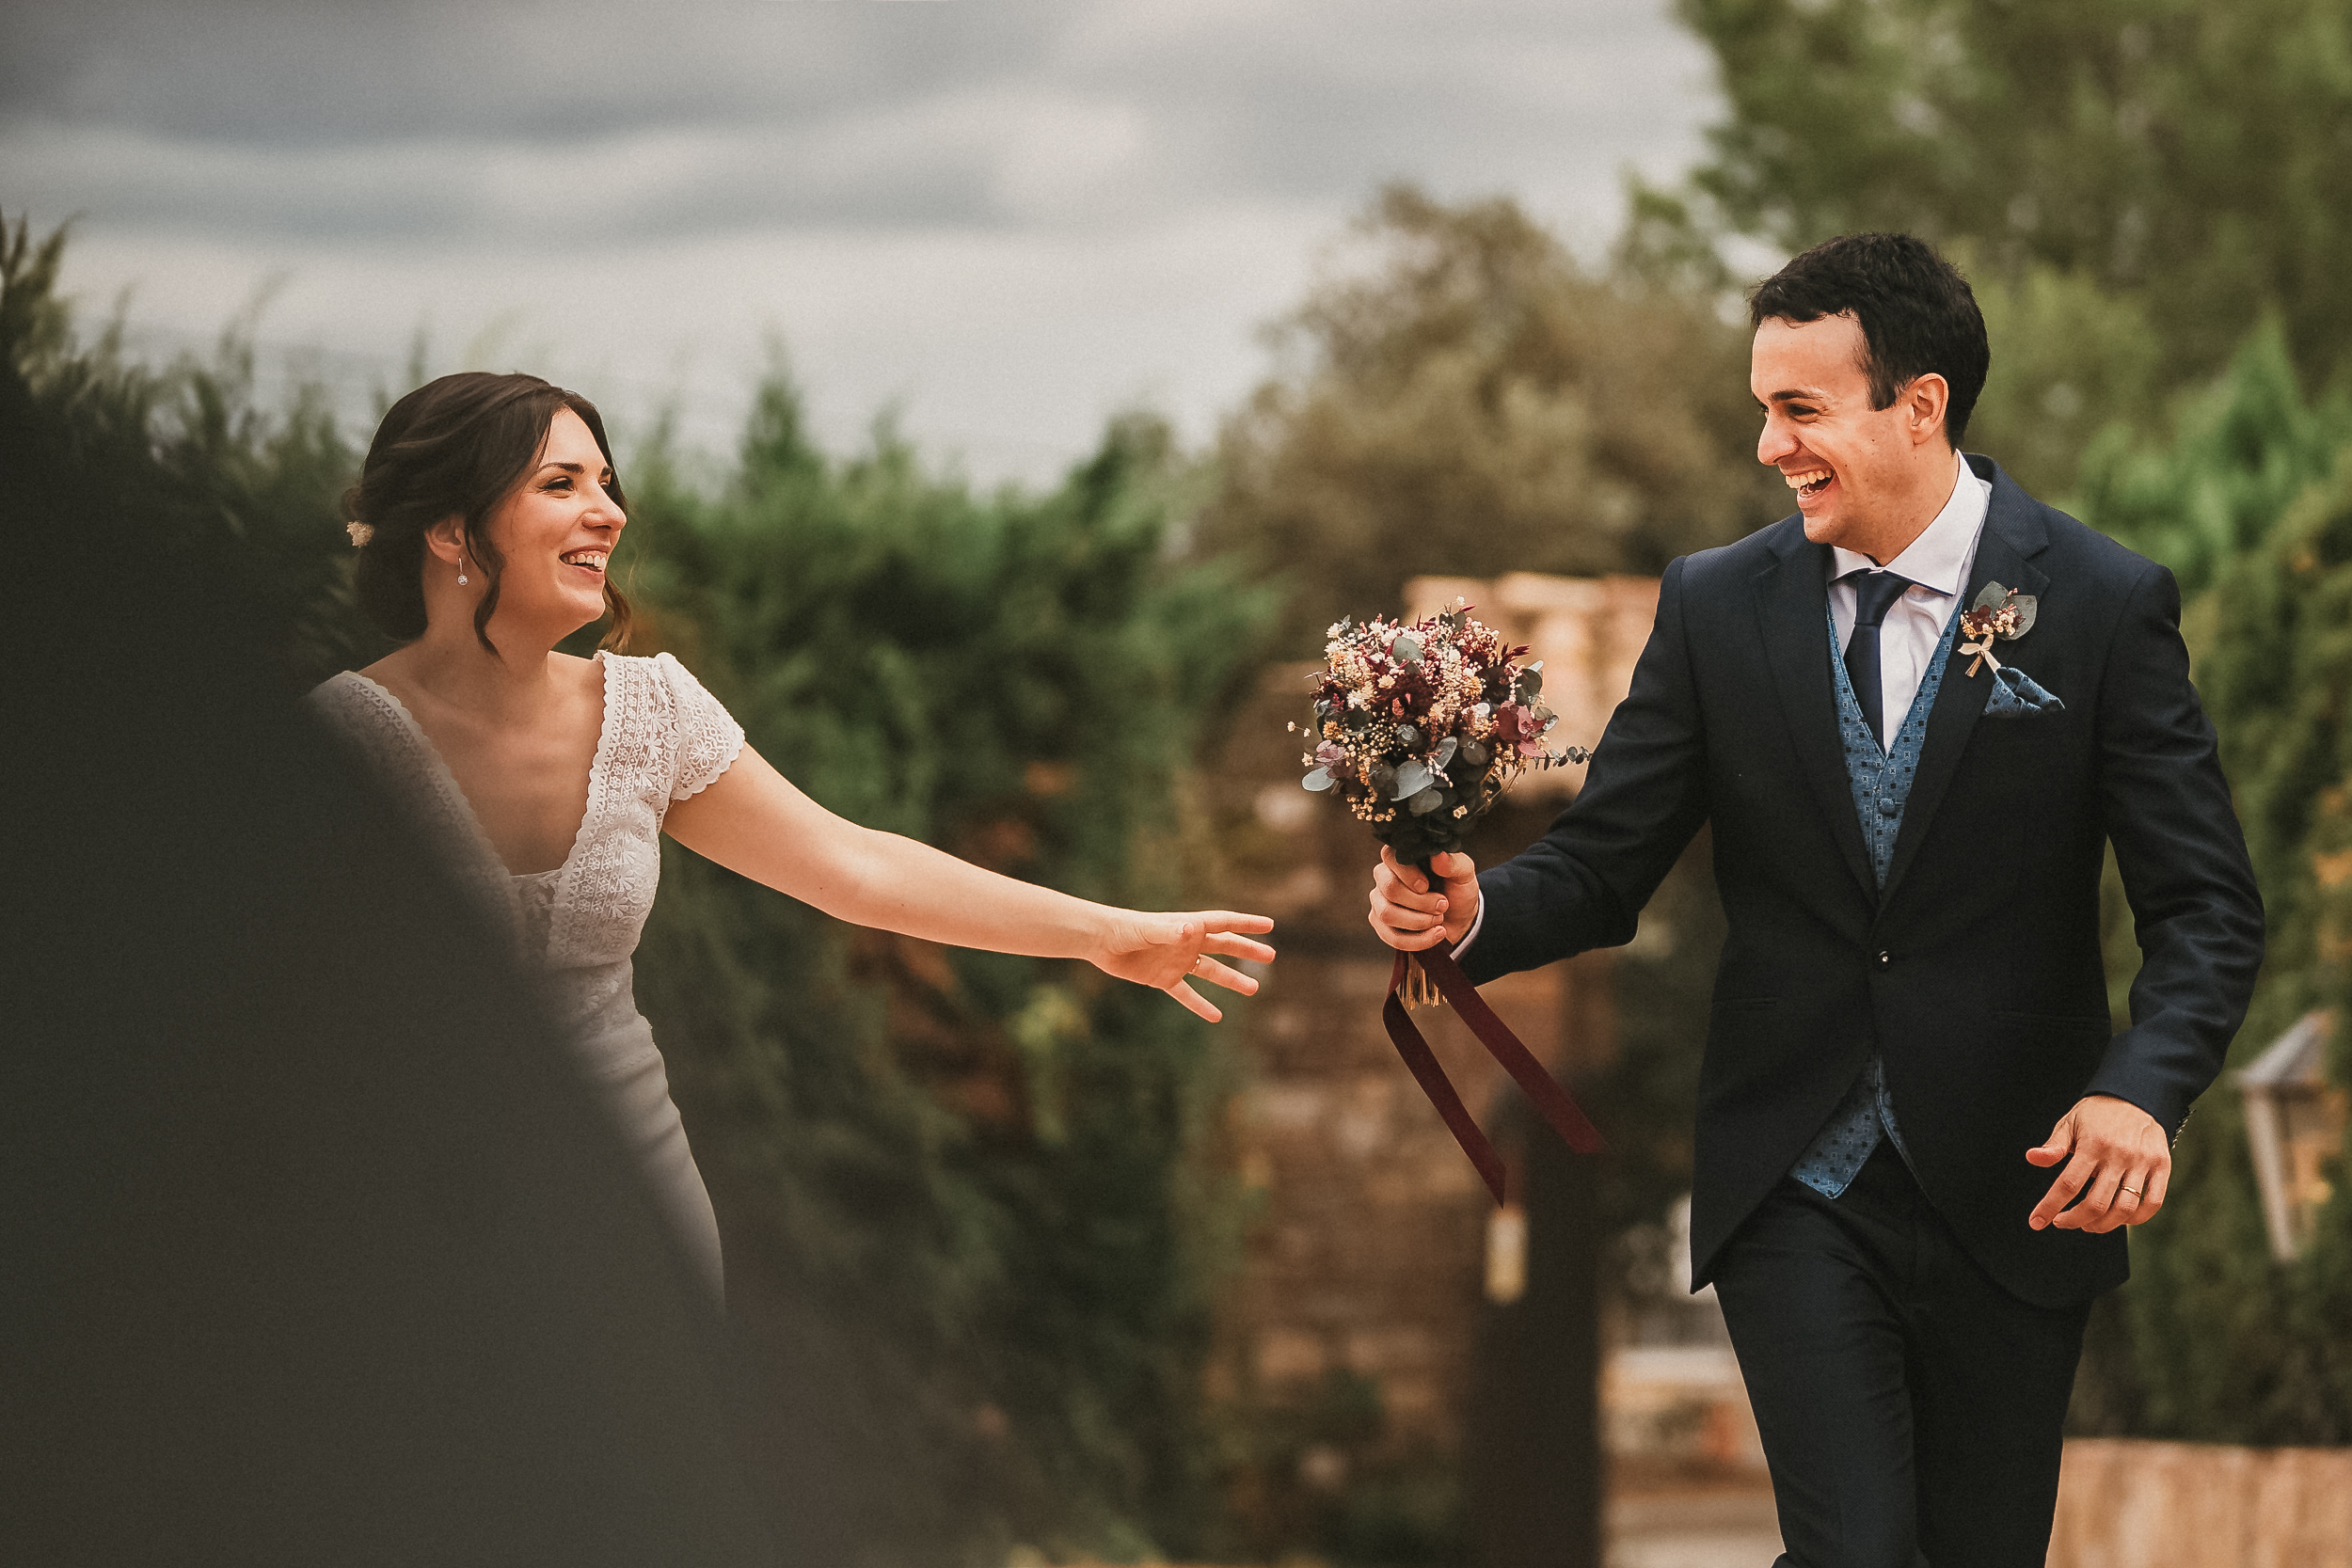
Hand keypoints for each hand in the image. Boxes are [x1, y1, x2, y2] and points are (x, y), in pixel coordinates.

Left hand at [1089, 910, 1275, 1021]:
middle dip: (1247, 950)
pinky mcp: (1163, 979)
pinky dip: (1200, 1004)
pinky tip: (1216, 1016)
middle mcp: (1186, 943)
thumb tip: (1191, 930)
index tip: (1269, 926)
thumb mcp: (1147, 930)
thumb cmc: (1123, 928)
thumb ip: (1169, 931)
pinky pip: (1186, 994)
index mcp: (1187, 926)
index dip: (1246, 924)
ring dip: (1231, 980)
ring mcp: (1177, 962)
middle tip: (1271, 956)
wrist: (1100, 941)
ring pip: (1211, 971)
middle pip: (1224, 946)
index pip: (1223, 923)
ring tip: (1253, 989)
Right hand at [1368, 846, 1479, 951]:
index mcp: (1401, 858)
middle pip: (1389, 889)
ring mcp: (1380, 902)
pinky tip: (1435, 934)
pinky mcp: (1381, 925)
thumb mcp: (1464, 874)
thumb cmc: (1457, 890)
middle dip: (1420, 902)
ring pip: (1388, 914)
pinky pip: (1392, 937)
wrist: (1459, 919)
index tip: (1427, 886)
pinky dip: (1418, 940)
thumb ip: (1454, 863)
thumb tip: (1438, 856)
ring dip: (1419, 921)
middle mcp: (1385, 877)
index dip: (1408, 874)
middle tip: (1442, 905)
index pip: (1390, 857)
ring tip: (1439, 919)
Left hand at [2026, 1095, 2171, 1232]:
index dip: (2050, 1206)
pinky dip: (2136, 1219)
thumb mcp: (2070, 1122)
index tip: (2036, 1222)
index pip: (2068, 1184)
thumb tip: (2032, 1158)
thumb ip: (2054, 1145)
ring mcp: (2143, 1162)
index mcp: (2093, 1144)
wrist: (2136, 1095)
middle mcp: (2119, 1155)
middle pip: (2096, 1202)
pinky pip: (2153, 1203)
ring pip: (2124, 1208)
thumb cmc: (2097, 1113)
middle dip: (2075, 1220)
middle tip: (2063, 1222)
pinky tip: (2120, 1220)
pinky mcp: (2162, 1166)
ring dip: (2103, 1225)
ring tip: (2088, 1224)